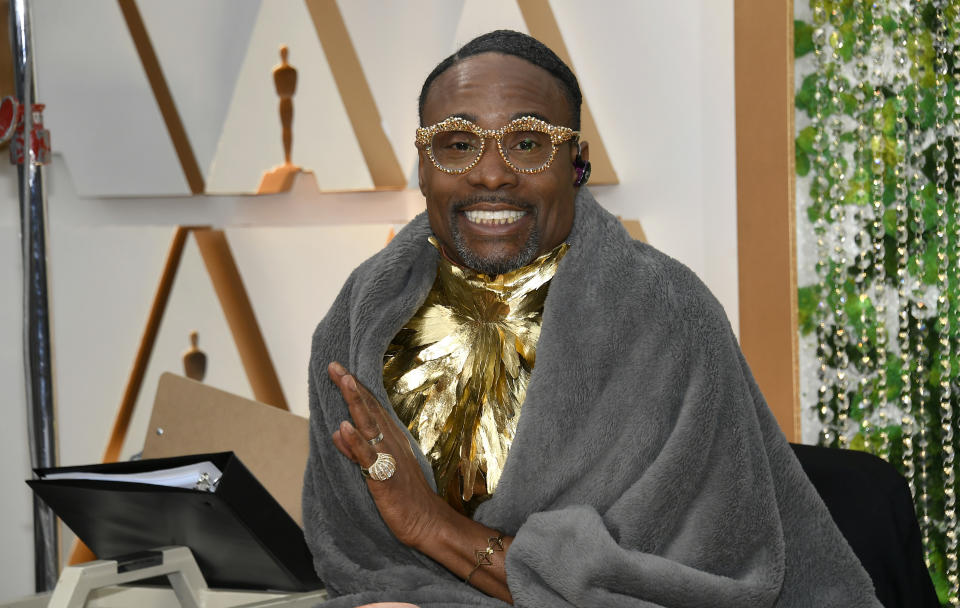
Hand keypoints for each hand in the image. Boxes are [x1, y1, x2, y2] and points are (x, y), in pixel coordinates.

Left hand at [328, 361, 449, 548]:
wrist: (427, 522)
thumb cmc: (404, 497)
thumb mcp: (377, 469)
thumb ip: (355, 450)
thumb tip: (337, 430)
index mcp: (389, 440)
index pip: (369, 409)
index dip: (354, 388)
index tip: (338, 369)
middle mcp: (390, 443)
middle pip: (369, 410)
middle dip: (351, 386)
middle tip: (334, 365)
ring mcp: (388, 459)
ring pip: (369, 426)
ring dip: (356, 403)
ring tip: (344, 381)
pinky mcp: (384, 478)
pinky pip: (369, 458)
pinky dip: (356, 442)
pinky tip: (344, 428)